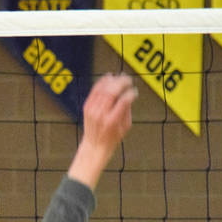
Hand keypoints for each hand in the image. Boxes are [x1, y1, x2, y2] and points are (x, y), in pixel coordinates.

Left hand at [67, 73, 136, 187]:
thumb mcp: (125, 127)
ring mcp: (92, 110)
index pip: (123, 101)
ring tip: (120, 76)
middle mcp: (101, 114)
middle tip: (128, 79)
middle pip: (112, 93)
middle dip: (122, 83)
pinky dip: (101, 83)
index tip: (135, 91)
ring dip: (112, 81)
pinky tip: (108, 77)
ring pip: (102, 90)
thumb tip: (129, 93)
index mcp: (112, 121)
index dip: (130, 94)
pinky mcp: (87, 107)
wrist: (94, 145)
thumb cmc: (113, 137)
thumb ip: (127, 109)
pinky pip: (94, 91)